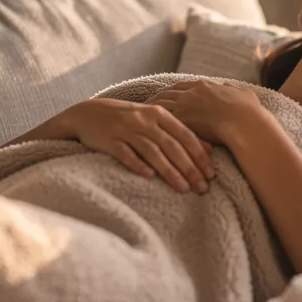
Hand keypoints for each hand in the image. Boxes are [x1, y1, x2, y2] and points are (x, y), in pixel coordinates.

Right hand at [59, 98, 214, 192]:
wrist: (89, 113)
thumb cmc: (129, 119)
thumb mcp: (155, 120)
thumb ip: (180, 132)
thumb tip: (208, 150)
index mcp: (159, 114)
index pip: (185, 135)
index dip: (199, 155)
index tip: (212, 174)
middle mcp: (144, 120)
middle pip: (172, 146)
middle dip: (189, 168)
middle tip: (202, 187)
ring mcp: (126, 130)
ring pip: (153, 152)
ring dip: (170, 171)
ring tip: (183, 188)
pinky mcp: (109, 140)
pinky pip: (126, 154)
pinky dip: (138, 165)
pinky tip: (150, 177)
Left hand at [147, 80, 268, 149]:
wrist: (245, 124)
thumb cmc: (248, 112)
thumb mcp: (245, 95)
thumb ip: (236, 91)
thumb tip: (235, 89)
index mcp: (205, 85)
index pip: (182, 85)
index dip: (172, 91)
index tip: (165, 95)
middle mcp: (191, 93)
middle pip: (167, 93)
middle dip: (156, 99)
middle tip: (145, 105)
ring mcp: (185, 105)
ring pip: (161, 105)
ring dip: (149, 110)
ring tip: (140, 116)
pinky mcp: (182, 120)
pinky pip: (162, 120)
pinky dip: (152, 123)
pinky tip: (146, 128)